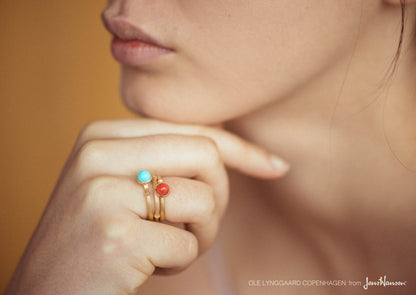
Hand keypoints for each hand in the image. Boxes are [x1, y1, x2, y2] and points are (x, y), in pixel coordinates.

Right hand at [5, 118, 288, 294]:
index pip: (193, 130)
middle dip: (220, 196)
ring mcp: (103, 193)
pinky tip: (150, 266)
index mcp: (102, 135)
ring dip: (201, 233)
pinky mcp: (115, 235)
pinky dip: (181, 259)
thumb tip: (231, 150)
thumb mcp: (121, 184)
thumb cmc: (96, 238)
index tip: (277, 167)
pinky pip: (187, 242)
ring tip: (169, 247)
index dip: (242, 150)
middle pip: (206, 156)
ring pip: (204, 199)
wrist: (45, 291)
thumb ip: (163, 159)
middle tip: (200, 225)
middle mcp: (98, 154)